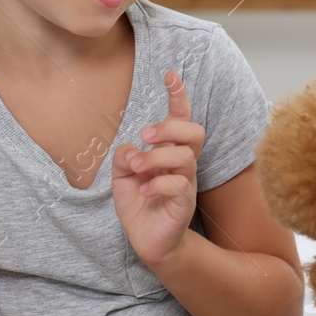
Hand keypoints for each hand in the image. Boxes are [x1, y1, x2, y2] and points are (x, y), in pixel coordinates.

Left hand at [112, 69, 204, 266]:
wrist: (147, 241)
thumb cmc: (139, 204)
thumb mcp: (121, 177)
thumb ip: (123, 157)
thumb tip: (131, 148)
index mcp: (168, 151)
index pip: (180, 118)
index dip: (178, 96)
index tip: (170, 74)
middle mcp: (182, 164)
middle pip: (194, 132)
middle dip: (169, 127)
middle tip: (145, 136)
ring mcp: (187, 183)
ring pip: (185, 157)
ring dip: (156, 158)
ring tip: (136, 169)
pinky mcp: (184, 204)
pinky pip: (179, 186)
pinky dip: (157, 184)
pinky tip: (143, 190)